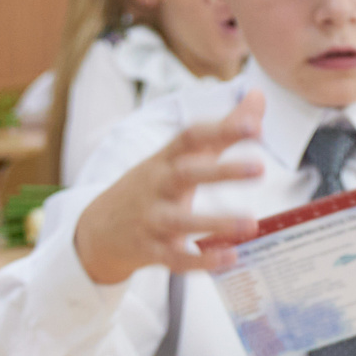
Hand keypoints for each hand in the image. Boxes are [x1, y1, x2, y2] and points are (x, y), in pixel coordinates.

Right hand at [71, 91, 266, 283]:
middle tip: (259, 168)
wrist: (96, 230)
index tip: (255, 125)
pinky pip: (175, 258)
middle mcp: (156, 185)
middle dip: (220, 171)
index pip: (191, 137)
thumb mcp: (181, 155)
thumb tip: (259, 95)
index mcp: (167, 158)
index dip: (221, 129)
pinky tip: (231, 258)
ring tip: (252, 224)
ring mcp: (150, 219)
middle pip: (185, 174)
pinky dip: (201, 260)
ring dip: (215, 222)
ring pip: (180, 220)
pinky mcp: (149, 250)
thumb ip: (223, 130)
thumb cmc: (153, 185)